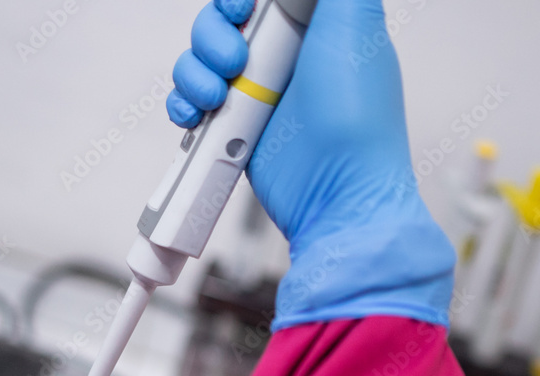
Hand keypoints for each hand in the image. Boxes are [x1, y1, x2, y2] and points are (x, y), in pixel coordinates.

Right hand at [169, 0, 454, 329]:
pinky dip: (183, 105)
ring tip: (217, 98)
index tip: (243, 7)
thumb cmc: (356, 119)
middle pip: (221, 23)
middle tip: (236, 61)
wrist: (337, 193)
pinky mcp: (234, 129)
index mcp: (311, 25)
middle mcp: (282, 56)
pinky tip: (196, 116)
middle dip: (213, 35)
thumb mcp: (356, 25)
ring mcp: (255, 94)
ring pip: (199, 61)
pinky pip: (190, 104)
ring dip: (194, 72)